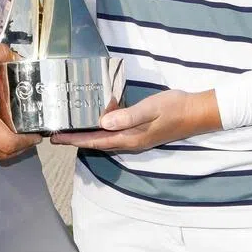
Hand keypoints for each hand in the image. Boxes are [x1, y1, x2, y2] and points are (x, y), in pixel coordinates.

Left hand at [51, 90, 220, 153]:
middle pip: (97, 143)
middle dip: (75, 139)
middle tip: (54, 133)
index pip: (96, 142)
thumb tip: (102, 123)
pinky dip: (100, 129)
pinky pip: (114, 133)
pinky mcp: (140, 131)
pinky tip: (94, 120)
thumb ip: (127, 116)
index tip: (55, 138)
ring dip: (86, 135)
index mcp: (130, 138)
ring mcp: (135, 138)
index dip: (74, 140)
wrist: (197, 112)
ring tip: (68, 128)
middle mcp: (130, 141)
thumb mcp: (151, 109)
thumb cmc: (174, 108)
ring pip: (104, 139)